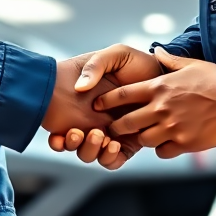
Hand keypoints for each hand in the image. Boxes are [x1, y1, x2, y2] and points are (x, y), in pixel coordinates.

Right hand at [47, 45, 162, 167]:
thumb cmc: (134, 62)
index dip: (57, 139)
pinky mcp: (129, 142)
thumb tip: (80, 88)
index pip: (63, 128)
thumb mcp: (112, 55)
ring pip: (92, 155)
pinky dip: (110, 158)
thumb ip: (95, 66)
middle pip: (76, 146)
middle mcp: (94, 122)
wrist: (159, 70)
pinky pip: (115, 159)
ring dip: (90, 151)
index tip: (57, 134)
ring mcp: (111, 133)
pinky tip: (113, 145)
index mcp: (84, 105)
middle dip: (74, 144)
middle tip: (80, 132)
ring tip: (99, 136)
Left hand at [92, 46, 215, 157]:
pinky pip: (162, 151)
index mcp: (159, 87)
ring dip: (141, 137)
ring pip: (142, 139)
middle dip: (117, 126)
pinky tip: (166, 142)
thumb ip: (169, 60)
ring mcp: (171, 127)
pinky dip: (161, 148)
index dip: (106, 101)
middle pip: (126, 122)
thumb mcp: (189, 64)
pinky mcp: (184, 143)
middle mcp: (161, 108)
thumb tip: (156, 51)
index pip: (123, 95)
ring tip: (144, 134)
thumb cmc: (215, 79)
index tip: (97, 104)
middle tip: (113, 128)